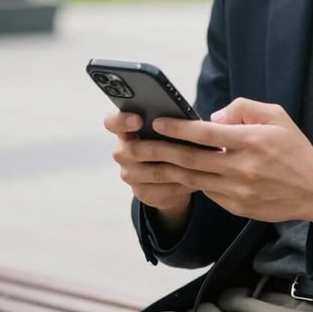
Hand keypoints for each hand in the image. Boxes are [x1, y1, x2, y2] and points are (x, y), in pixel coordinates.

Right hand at [104, 110, 194, 230]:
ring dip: (178, 167)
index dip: (122, 121)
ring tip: (200, 161)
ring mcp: (130, 175)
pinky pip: (163, 189)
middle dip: (158, 147)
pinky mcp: (142, 193)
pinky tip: (200, 178)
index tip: (138, 120)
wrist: (170, 173)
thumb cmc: (171, 138)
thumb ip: (171, 119)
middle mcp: (122, 152)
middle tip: (179, 144)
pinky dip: (183, 183)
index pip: (112, 122)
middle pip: (132, 150)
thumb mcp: (169, 126)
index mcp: (126, 129)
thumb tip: (187, 119)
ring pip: (153, 172)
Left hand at [151, 98, 312, 228]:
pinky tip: (176, 174)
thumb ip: (243, 109)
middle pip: (190, 160)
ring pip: (193, 180)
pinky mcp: (236, 207)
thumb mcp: (276, 116)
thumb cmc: (294, 148)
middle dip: (158, 151)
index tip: (158, 122)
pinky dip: (191, 182)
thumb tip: (212, 117)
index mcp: (250, 141)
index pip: (206, 134)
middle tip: (135, 145)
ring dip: (166, 171)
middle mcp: (241, 168)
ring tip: (144, 162)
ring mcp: (237, 191)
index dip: (179, 128)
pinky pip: (208, 192)